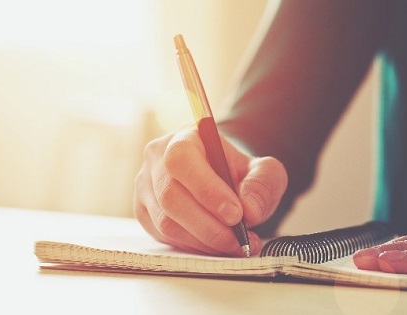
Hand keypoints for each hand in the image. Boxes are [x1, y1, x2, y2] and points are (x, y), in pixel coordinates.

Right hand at [133, 127, 287, 256]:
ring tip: (233, 245)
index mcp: (182, 139)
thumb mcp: (263, 170)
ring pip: (166, 222)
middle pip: (170, 196)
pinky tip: (215, 245)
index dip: (206, 190)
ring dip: (203, 240)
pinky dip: (193, 246)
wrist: (222, 179)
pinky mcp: (144, 213)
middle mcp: (156, 160)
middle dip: (208, 225)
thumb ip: (263, 183)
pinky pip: (164, 236)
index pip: (181, 160)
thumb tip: (249, 210)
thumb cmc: (238, 172)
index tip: (236, 214)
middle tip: (238, 239)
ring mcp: (146, 188)